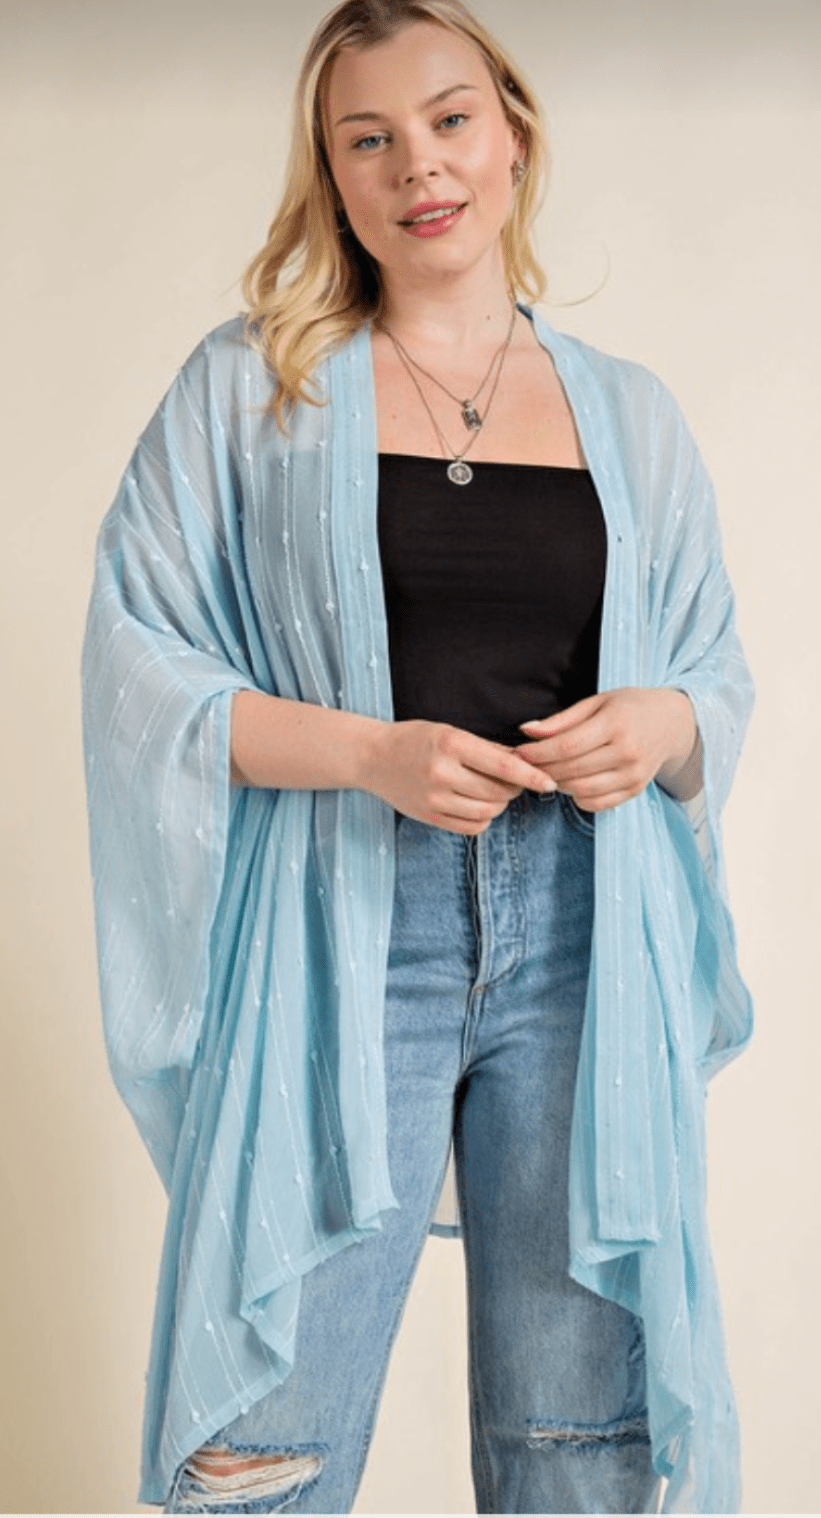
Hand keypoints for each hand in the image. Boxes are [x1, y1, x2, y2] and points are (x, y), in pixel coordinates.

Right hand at [361, 719, 555, 834]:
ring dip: (499, 804)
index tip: (550, 783)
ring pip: (487, 812)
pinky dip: (483, 818)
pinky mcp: (429, 816)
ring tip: (493, 792)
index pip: (503, 766)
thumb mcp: (451, 732)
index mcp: (451, 744)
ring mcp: (434, 798)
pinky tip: (476, 805)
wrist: (373, 757)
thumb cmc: (416, 739)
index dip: (532, 777)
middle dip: (514, 789)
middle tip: (511, 781)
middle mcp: (442, 773)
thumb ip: (487, 749)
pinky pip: (471, 827)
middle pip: (498, 792)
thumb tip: (525, 762)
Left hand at [514, 688, 698, 811]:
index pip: (567, 746)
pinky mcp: (635, 790)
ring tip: (548, 772)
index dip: (538, 753)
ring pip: (581, 790)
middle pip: (571, 770)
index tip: (520, 752)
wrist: (672, 723)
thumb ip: (561, 720)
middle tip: (527, 764)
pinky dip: (577, 797)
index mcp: (615, 724)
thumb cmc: (629, 708)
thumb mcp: (597, 702)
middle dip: (542, 769)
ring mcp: (633, 775)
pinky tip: (571, 783)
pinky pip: (597, 804)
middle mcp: (627, 752)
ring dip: (557, 784)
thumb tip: (527, 731)